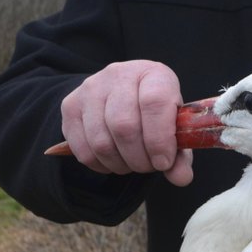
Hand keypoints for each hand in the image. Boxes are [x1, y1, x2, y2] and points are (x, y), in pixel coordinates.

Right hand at [60, 60, 193, 185]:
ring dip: (121, 164)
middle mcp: (118, 74)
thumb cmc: (156, 114)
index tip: (164, 162)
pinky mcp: (70, 106)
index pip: (154, 103)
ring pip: (101, 141)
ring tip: (134, 164)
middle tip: (149, 167)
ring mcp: (90, 89)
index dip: (159, 140)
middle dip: (140, 158)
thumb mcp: (175, 129)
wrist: (124, 96)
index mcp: (153, 74)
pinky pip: (83, 149)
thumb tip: (180, 178)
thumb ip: (181, 153)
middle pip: (124, 126)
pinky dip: (101, 165)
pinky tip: (114, 162)